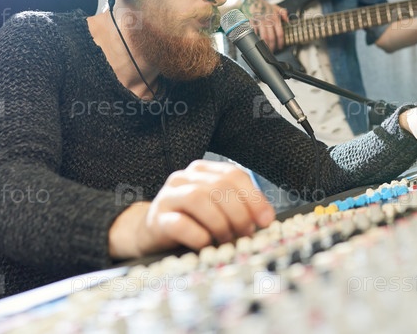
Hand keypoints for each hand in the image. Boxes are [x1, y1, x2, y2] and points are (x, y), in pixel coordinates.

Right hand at [108, 160, 275, 259]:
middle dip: (239, 213)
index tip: (266, 221)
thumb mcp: (216, 209)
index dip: (254, 198)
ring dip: (220, 223)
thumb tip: (266, 221)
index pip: (234, 175)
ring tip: (227, 240)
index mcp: (203, 171)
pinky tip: (206, 244)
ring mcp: (168, 197)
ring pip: (199, 199)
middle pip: (219, 187)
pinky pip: (179, 224)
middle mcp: (184, 178)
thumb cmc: (191, 221)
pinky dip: (198, 235)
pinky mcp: (157, 219)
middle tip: (246, 234)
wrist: (150, 233)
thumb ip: (238, 207)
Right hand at [243, 0, 287, 50]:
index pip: (280, 33)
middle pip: (271, 37)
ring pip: (263, 37)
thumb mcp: (275, 7)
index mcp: (275, 18)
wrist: (250, 0)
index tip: (280, 47)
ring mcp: (259, 22)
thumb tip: (288, 20)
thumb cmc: (263, 5)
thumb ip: (283, 13)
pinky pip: (254, 34)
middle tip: (272, 51)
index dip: (280, 42)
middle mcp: (268, 20)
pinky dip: (256, 40)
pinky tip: (257, 43)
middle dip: (272, 46)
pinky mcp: (251, 23)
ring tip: (265, 50)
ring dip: (265, 46)